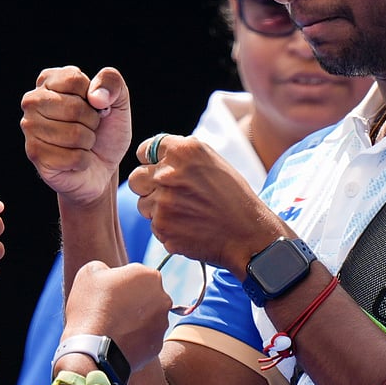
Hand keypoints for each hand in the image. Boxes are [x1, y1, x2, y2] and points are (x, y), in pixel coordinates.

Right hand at [20, 66, 131, 204]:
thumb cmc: (105, 130)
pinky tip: (75, 159)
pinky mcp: (35, 154)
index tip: (93, 106)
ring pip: (74, 134)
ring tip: (82, 143)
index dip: (95, 97)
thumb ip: (112, 82)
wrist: (102, 168)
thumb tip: (96, 97)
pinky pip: (74, 157)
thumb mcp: (118, 100)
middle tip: (89, 127)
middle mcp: (33, 101)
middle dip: (92, 121)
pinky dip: (83, 161)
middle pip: (74, 107)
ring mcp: (30, 128)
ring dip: (88, 142)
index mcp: (49, 80)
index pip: (74, 80)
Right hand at [63, 261, 171, 371]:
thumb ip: (106, 268)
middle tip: (111, 309)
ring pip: (149, 317)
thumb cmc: (90, 306)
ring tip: (113, 327)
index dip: (122, 282)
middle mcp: (164, 299)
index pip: (138, 274)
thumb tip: (109, 274)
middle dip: (133, 301)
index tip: (109, 291)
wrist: (90, 348)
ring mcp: (162, 324)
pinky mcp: (157, 346)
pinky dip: (135, 338)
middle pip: (148, 295)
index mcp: (151, 276)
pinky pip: (146, 337)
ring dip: (136, 320)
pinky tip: (118, 340)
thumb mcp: (90, 272)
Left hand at [130, 134, 287, 275]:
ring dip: (158, 210)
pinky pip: (153, 226)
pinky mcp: (162, 227)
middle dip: (148, 187)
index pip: (145, 150)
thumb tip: (153, 155)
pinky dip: (167, 228)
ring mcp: (163, 201)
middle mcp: (169, 173)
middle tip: (170, 196)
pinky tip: (189, 228)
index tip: (160, 170)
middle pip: (136, 178)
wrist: (249, 234)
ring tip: (186, 213)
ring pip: (143, 204)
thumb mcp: (212, 161)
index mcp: (183, 151)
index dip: (151, 162)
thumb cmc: (234, 197)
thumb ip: (181, 155)